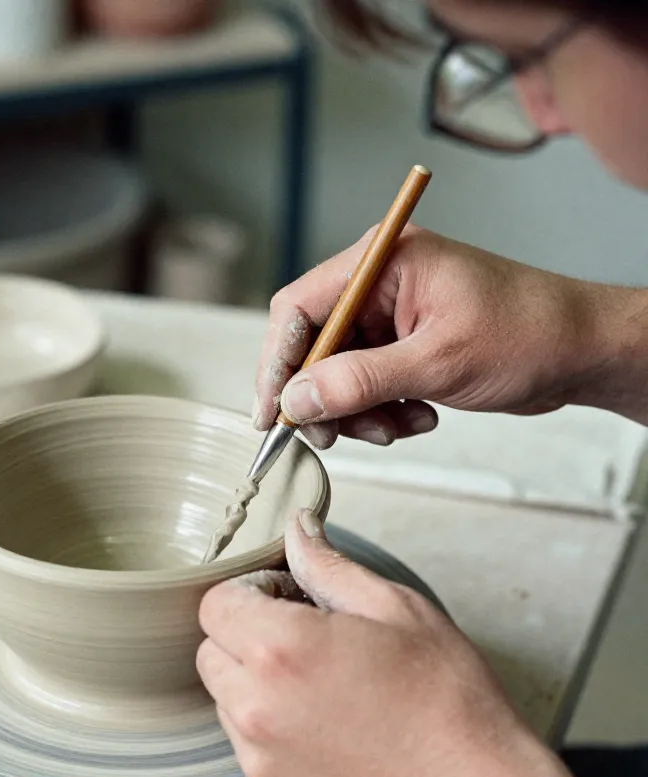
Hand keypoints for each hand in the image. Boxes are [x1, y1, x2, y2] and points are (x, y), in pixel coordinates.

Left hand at [196, 509, 547, 776]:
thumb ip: (328, 566)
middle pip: (211, 652)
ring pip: (226, 701)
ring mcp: (258, 757)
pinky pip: (249, 747)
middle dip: (246, 637)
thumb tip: (296, 529)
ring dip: (256, 686)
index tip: (289, 600)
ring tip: (324, 690)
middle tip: (308, 641)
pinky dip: (273, 733)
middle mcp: (255, 706)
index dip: (251, 594)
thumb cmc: (448, 701)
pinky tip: (329, 731)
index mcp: (280, 648)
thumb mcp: (396, 609)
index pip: (215, 604)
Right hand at [255, 227, 604, 448]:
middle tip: (334, 436)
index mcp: (381, 263)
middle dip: (323, 398)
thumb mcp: (437, 361)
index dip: (277, 363)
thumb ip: (360, 381)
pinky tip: (419, 416)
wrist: (582, 352)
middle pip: (311, 348)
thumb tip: (296, 398)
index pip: (297, 309)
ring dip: (358, 412)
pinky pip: (364, 387)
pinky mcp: (401, 347)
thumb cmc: (528, 333)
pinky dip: (382, 412)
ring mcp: (388, 318)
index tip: (272, 412)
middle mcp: (377, 286)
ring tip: (397, 426)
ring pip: (336, 375)